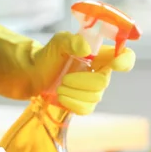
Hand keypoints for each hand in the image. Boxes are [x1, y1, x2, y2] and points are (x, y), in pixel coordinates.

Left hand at [0, 20, 135, 114]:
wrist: (25, 75)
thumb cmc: (42, 56)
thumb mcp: (56, 44)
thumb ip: (71, 42)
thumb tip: (86, 48)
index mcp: (98, 56)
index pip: (125, 57)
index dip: (125, 60)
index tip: (114, 63)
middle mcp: (97, 73)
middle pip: (104, 83)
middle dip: (83, 83)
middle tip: (64, 79)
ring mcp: (89, 90)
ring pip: (95, 98)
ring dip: (74, 94)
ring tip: (58, 87)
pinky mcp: (79, 104)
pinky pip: (86, 109)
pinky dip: (73, 105)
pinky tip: (60, 98)